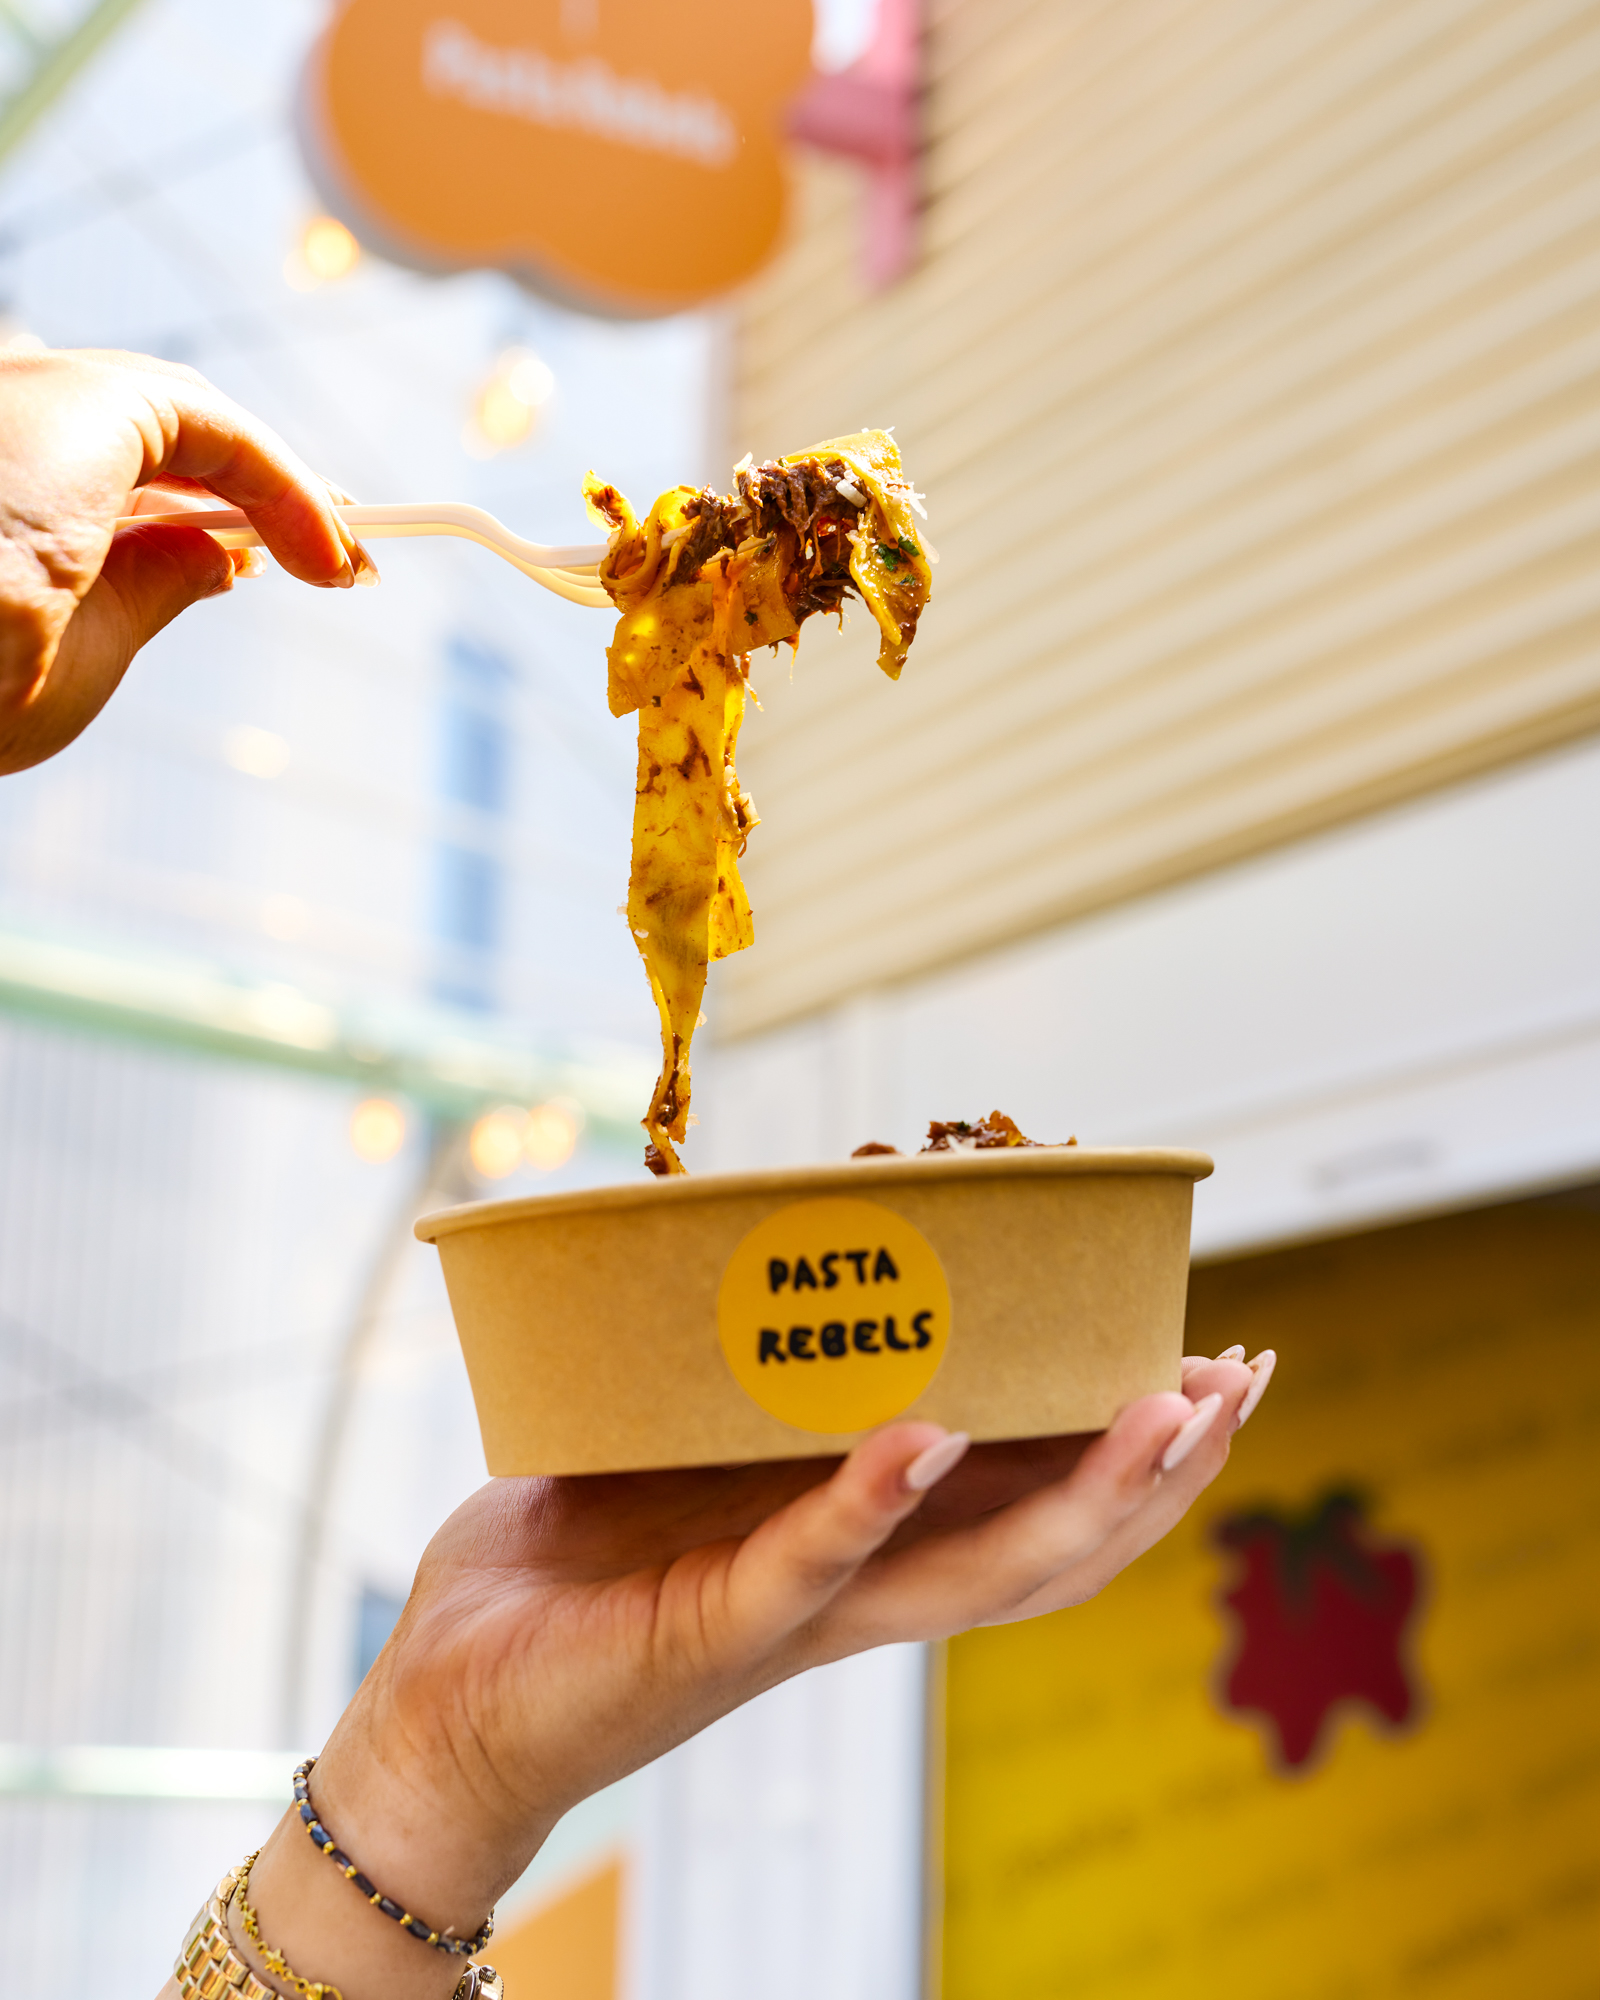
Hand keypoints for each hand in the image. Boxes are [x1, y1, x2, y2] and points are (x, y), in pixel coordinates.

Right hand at [0, 347, 369, 774]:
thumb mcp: (93, 637)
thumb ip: (157, 581)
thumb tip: (224, 558)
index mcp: (2, 480)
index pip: (121, 471)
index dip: (211, 510)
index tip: (281, 557)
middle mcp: (10, 421)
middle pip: (160, 433)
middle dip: (258, 489)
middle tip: (336, 550)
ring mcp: (39, 397)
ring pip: (191, 421)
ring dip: (282, 486)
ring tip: (348, 554)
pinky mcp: (91, 396)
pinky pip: (218, 430)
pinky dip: (284, 482)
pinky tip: (329, 544)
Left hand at [231, 1352, 1270, 1999]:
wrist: (443, 1709)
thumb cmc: (561, 1577)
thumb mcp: (675, 1453)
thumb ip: (736, 1380)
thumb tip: (766, 1245)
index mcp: (861, 1552)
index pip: (1031, 1504)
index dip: (1132, 1452)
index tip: (1209, 1363)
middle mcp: (856, 1597)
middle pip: (1053, 1546)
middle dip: (1159, 1469)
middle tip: (1238, 1376)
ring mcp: (795, 1618)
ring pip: (975, 1568)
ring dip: (1080, 1491)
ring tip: (1160, 1407)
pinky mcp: (713, 1625)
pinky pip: (811, 1562)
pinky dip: (875, 1496)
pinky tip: (936, 1433)